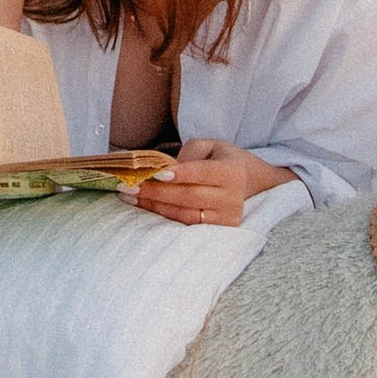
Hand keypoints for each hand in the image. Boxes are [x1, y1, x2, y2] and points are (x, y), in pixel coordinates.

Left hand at [134, 138, 297, 227]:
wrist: (248, 181)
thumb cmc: (221, 160)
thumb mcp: (210, 146)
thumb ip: (189, 154)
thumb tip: (164, 171)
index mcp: (232, 172)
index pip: (202, 173)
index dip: (179, 174)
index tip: (156, 174)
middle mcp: (232, 197)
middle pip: (189, 196)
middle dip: (156, 192)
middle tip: (128, 187)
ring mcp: (226, 218)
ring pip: (185, 215)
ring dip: (155, 208)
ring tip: (131, 199)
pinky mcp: (218, 231)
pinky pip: (187, 226)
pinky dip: (164, 218)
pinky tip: (146, 209)